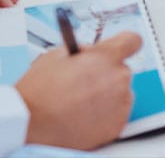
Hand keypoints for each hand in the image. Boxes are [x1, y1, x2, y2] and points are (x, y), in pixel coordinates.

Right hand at [16, 32, 142, 149]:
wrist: (31, 123)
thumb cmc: (40, 91)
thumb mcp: (56, 55)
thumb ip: (81, 50)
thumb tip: (90, 52)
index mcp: (105, 57)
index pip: (132, 40)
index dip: (124, 43)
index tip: (120, 48)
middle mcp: (118, 78)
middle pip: (122, 70)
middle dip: (106, 73)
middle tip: (85, 81)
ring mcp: (120, 103)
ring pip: (120, 93)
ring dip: (106, 94)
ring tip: (80, 101)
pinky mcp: (117, 125)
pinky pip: (117, 113)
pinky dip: (104, 114)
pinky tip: (83, 114)